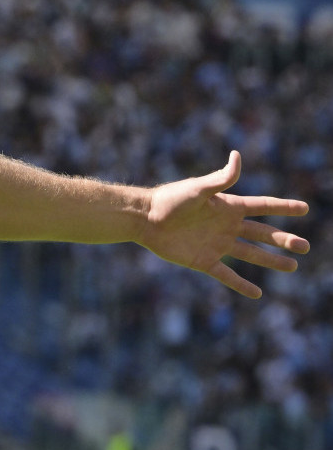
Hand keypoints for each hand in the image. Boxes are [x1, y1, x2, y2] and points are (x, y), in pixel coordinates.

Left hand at [139, 151, 308, 297]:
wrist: (144, 219)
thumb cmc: (170, 200)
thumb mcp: (198, 188)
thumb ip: (221, 178)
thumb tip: (237, 156)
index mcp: (228, 207)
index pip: (262, 206)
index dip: (283, 207)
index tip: (305, 208)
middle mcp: (226, 226)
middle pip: (262, 234)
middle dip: (284, 240)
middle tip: (305, 246)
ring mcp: (217, 244)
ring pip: (251, 254)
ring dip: (272, 261)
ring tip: (293, 266)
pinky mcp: (204, 260)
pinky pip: (227, 275)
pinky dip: (242, 285)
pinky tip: (257, 293)